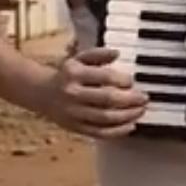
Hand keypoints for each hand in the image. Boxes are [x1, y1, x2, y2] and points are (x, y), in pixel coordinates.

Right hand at [28, 47, 146, 138]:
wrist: (41, 93)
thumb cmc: (67, 74)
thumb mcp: (79, 58)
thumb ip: (98, 54)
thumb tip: (116, 53)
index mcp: (74, 73)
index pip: (105, 77)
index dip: (123, 80)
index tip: (133, 81)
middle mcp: (73, 93)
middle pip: (107, 99)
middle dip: (130, 99)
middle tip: (144, 98)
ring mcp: (74, 113)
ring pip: (105, 118)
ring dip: (128, 116)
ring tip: (141, 111)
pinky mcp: (75, 128)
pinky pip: (99, 133)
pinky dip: (117, 132)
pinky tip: (131, 126)